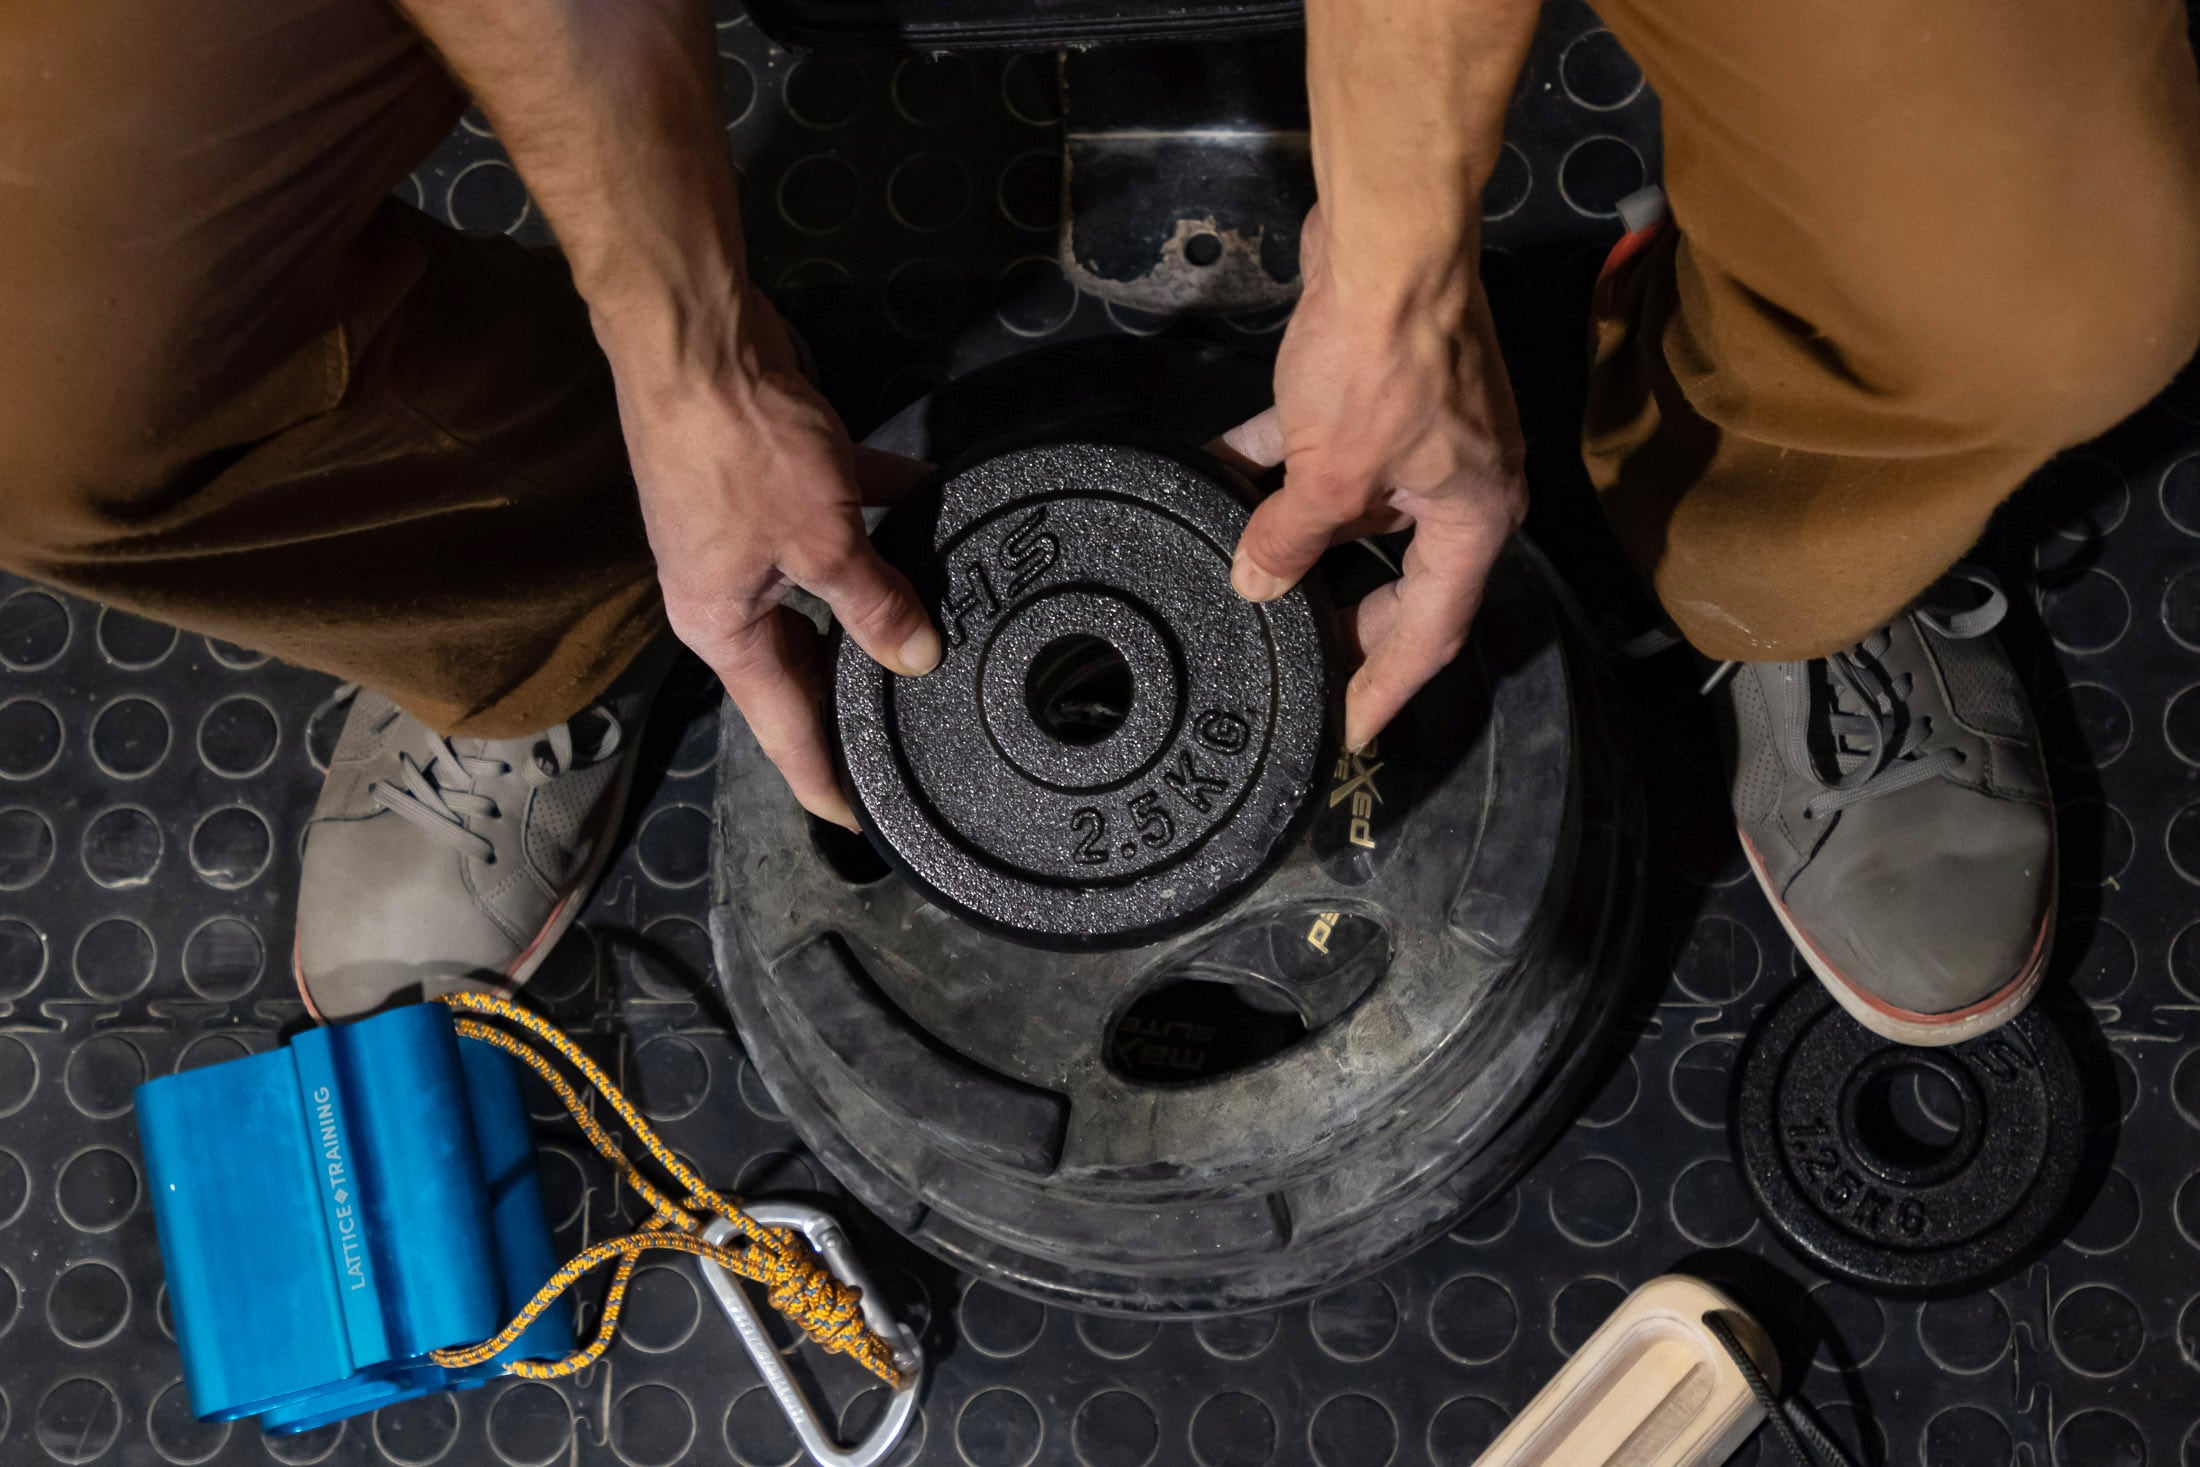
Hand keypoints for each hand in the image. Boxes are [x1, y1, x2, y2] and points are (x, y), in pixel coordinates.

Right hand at [612, 287, 934, 828]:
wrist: (697, 336)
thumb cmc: (740, 450)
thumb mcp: (820, 540)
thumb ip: (873, 604)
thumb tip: (918, 658)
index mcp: (722, 626)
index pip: (780, 727)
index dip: (822, 777)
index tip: (860, 822)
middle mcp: (731, 591)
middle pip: (806, 660)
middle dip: (861, 687)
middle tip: (926, 723)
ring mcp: (751, 534)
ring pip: (827, 585)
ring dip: (881, 594)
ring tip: (949, 623)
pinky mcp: (774, 480)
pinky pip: (839, 511)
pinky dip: (885, 508)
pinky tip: (941, 504)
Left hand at [1223, 205, 1525, 751]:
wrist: (1388, 240)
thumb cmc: (1382, 359)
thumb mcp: (1327, 473)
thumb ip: (1289, 540)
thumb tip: (1256, 584)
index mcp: (1471, 521)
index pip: (1428, 633)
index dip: (1383, 688)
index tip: (1346, 733)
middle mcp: (1458, 486)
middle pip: (1396, 579)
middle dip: (1341, 619)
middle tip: (1291, 663)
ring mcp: (1421, 439)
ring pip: (1356, 516)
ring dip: (1301, 542)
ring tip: (1243, 579)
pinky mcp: (1381, 396)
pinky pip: (1326, 453)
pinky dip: (1277, 468)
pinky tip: (1219, 478)